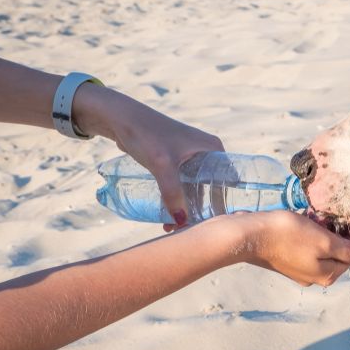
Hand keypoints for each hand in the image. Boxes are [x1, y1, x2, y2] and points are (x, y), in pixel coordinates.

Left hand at [72, 84, 222, 228]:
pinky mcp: (175, 162)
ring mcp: (190, 158)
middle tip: (190, 231)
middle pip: (211, 189)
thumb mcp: (163, 164)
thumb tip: (181, 223)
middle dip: (201, 210)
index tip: (214, 224)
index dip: (223, 203)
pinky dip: (176, 199)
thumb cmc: (147, 134)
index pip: (228, 181)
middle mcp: (206, 153)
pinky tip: (168, 216)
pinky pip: (181, 185)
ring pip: (194, 189)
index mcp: (214, 149)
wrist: (121, 119)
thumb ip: (172, 193)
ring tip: (174, 227)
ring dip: (186, 207)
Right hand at [225, 211, 349, 286]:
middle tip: (332, 212)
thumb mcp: (324, 242)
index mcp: (328, 275)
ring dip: (324, 229)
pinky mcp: (287, 258)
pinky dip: (310, 231)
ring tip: (316, 214)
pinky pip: (307, 244)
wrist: (250, 235)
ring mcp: (300, 268)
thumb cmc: (289, 236)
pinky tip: (304, 219)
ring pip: (323, 246)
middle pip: (338, 251)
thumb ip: (348, 251)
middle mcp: (316, 276)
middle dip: (339, 230)